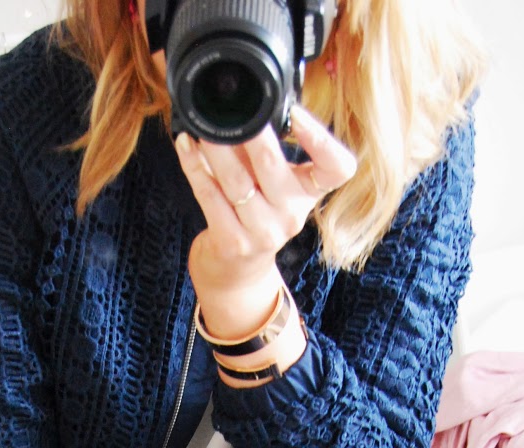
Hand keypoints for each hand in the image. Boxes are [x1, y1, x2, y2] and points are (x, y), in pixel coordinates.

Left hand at [174, 105, 357, 337]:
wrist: (237, 271)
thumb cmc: (256, 213)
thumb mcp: (276, 185)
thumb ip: (270, 150)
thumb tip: (248, 101)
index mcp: (308, 194)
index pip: (337, 169)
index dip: (321, 140)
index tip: (297, 113)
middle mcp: (291, 215)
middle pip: (273, 166)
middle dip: (251, 133)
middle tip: (234, 106)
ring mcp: (262, 233)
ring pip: (237, 181)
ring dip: (216, 148)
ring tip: (203, 124)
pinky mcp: (232, 243)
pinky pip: (210, 196)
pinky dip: (195, 167)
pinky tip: (186, 145)